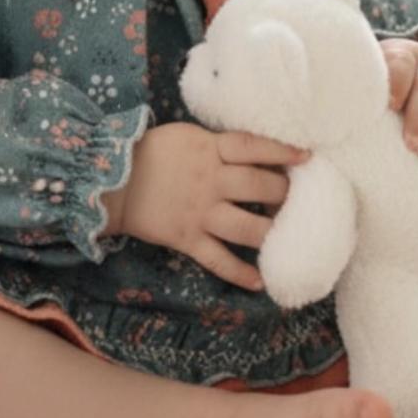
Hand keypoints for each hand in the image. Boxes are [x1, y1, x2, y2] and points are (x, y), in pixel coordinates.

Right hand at [112, 121, 310, 289]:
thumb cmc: (148, 153)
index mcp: (208, 149)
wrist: (111, 182)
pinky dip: (240, 273)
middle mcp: (210, 181)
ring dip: (272, 232)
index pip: (253, 146)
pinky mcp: (187, 238)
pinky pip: (219, 259)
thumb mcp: (185, 136)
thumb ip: (216, 144)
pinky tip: (259, 282)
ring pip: (248, 227)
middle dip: (284, 192)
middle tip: (298, 199)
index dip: (282, 150)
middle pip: (260, 186)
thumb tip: (251, 151)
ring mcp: (200, 212)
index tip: (307, 157)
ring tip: (289, 236)